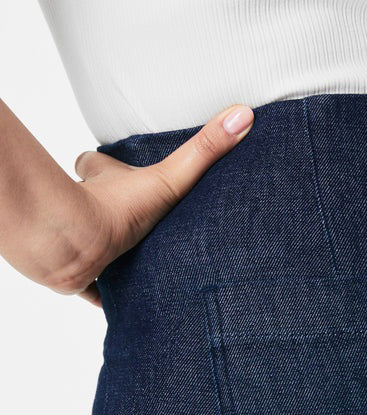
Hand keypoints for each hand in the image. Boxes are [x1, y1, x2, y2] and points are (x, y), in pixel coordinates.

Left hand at [72, 104, 254, 306]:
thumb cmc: (116, 209)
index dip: (101, 164)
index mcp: (104, 183)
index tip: (114, 166)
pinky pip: (91, 286)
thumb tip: (242, 113)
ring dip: (106, 250)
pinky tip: (116, 301)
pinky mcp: (79, 274)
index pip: (93, 163)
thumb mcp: (169, 178)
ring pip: (90, 243)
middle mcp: (86, 209)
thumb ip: (204, 150)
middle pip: (90, 202)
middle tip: (133, 220)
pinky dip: (101, 292)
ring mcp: (80, 243)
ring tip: (136, 261)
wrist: (75, 248)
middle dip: (106, 209)